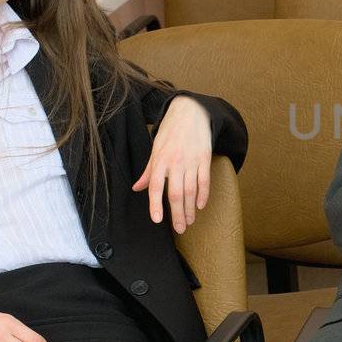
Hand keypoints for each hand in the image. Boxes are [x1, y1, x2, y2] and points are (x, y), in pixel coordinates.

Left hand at [134, 95, 213, 233]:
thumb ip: (148, 171)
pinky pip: (204, 181)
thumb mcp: (155, 149)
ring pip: (191, 190)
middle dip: (177, 214)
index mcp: (160, 160)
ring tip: (189, 221)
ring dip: (190, 208)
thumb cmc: (170, 132)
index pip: (156, 187)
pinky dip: (203, 195)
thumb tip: (137, 188)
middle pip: (176, 194)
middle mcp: (175, 162)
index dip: (156, 205)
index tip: (158, 220)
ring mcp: (191, 161)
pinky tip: (200, 206)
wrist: (190, 112)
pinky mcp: (204, 158)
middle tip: (179, 229)